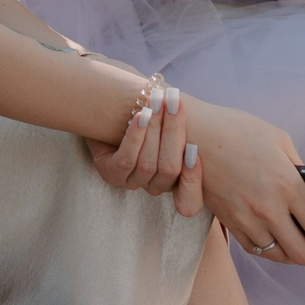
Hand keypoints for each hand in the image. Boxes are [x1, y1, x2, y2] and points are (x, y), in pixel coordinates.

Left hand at [90, 77, 206, 216]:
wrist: (107, 114)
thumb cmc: (144, 119)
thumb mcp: (168, 124)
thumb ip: (183, 127)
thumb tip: (197, 115)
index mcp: (174, 182)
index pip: (189, 203)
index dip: (193, 180)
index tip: (195, 148)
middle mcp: (153, 186)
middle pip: (169, 169)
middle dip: (173, 131)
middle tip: (175, 102)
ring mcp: (130, 183)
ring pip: (148, 164)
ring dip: (154, 129)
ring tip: (156, 103)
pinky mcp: (110, 174)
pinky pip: (126, 160)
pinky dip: (136, 137)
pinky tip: (140, 116)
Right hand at [180, 99, 304, 275]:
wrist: (189, 134)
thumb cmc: (236, 130)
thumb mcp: (278, 141)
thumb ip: (299, 170)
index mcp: (288, 185)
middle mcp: (269, 209)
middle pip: (303, 254)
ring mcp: (247, 219)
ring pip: (280, 256)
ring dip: (296, 255)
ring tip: (302, 246)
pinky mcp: (229, 222)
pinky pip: (257, 249)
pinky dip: (272, 249)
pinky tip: (277, 239)